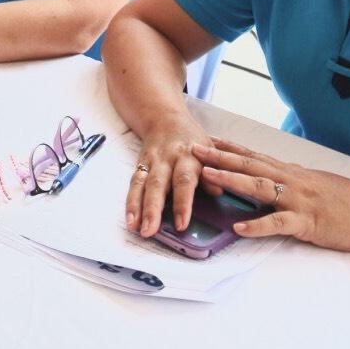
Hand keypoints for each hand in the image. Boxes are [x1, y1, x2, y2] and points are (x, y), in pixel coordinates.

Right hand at [125, 117, 216, 237]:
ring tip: (135, 226)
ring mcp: (151, 162)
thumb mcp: (209, 150)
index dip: (182, 203)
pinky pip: (134, 183)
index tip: (181, 224)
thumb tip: (219, 191)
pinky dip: (130, 201)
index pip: (184, 181)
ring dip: (137, 207)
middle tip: (150, 230)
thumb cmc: (192, 139)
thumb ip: (214, 171)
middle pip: (158, 185)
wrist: (165, 118)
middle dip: (152, 209)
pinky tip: (130, 218)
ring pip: (142, 184)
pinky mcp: (140, 165)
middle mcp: (167, 159)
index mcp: (188, 156)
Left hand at [193, 138, 349, 252]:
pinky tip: (239, 228)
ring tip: (207, 176)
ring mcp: (299, 200)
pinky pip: (278, 223)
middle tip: (193, 148)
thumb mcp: (319, 185)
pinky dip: (257, 225)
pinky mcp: (307, 222)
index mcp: (294, 173)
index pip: (257, 156)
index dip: (231, 147)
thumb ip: (296, 183)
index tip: (209, 139)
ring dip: (231, 179)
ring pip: (259, 186)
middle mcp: (293, 180)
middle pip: (250, 164)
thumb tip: (278, 181)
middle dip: (219, 156)